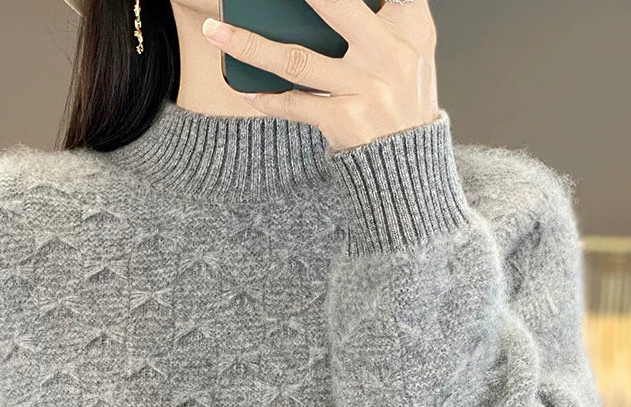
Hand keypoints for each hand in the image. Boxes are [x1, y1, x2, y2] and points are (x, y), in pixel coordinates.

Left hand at [202, 0, 439, 153]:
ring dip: (250, 45)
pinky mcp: (345, 120)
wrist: (409, 165)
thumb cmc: (403, 99)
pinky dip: (268, 99)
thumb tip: (352, 0)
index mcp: (409, 26)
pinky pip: (295, 105)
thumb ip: (390, 11)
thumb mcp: (414, 47)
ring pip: (297, 60)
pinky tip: (246, 91)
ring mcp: (365, 89)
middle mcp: (388, 54)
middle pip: (334, 6)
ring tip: (216, 31)